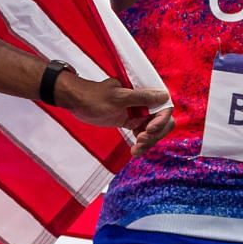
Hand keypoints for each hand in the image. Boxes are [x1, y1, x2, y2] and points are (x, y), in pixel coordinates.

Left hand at [54, 70, 172, 140]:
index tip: (148, 129)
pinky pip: (142, 135)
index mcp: (143, 93)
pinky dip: (141, 144)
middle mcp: (144, 103)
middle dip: (155, 134)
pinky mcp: (131, 122)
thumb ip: (141, 97)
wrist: (77, 102)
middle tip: (140, 140)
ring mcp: (138, 114)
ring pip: (153, 132)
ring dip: (148, 142)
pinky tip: (134, 150)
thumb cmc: (95, 96)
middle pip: (162, 122)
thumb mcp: (118, 97)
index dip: (161, 120)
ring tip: (136, 149)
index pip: (164, 107)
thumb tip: (164, 96)